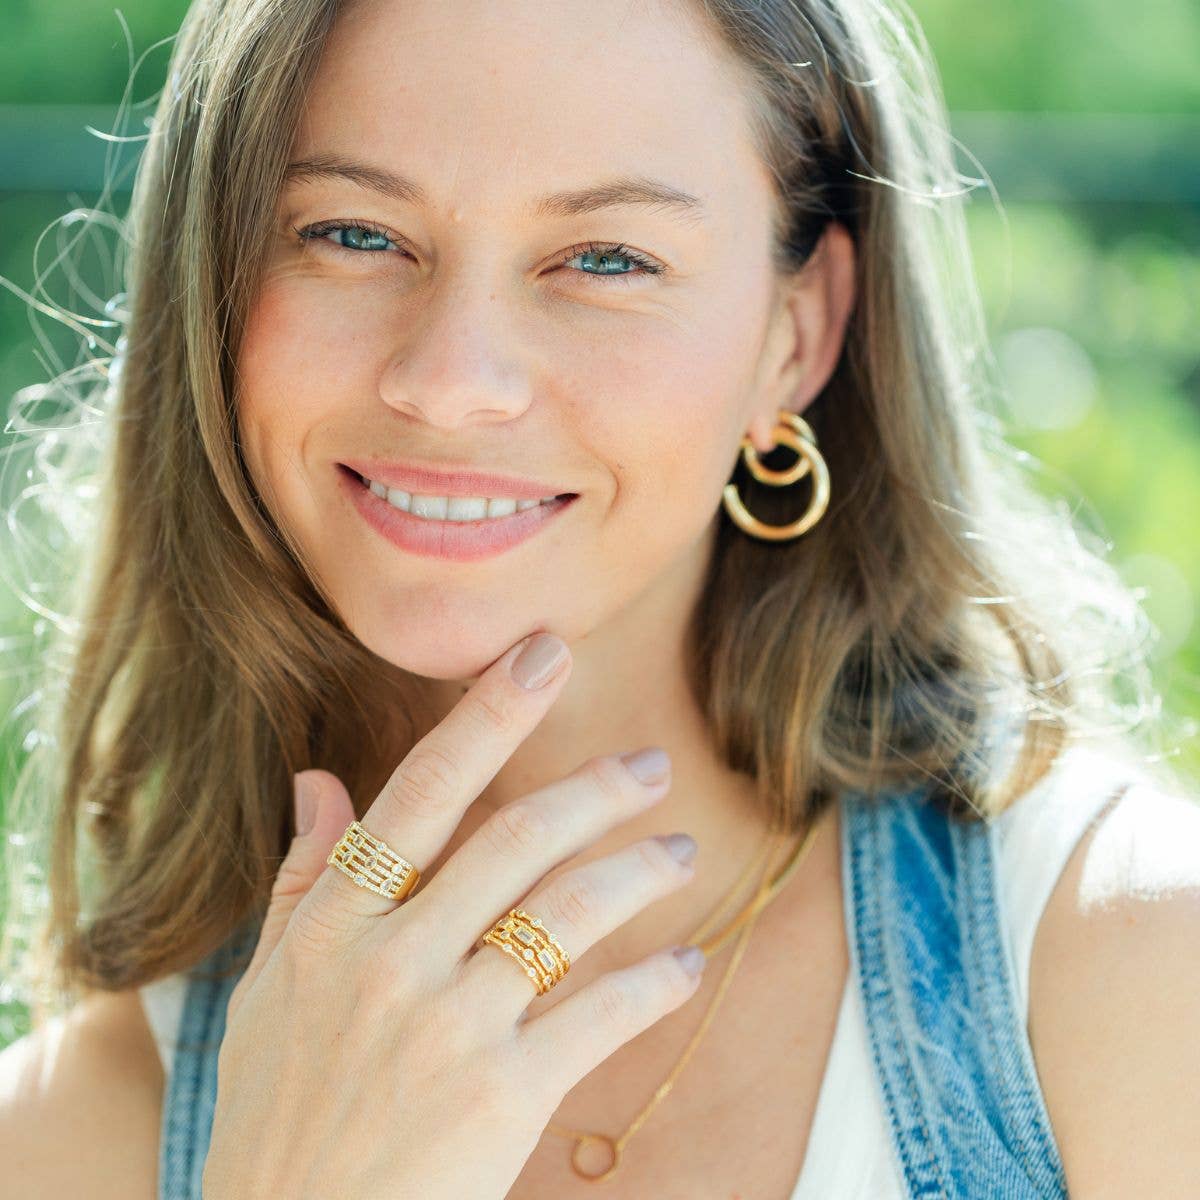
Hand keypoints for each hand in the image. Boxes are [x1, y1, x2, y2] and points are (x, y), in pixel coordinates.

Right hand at [201, 632, 704, 1199]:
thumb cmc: (277, 1114)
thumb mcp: (266, 991)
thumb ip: (300, 879)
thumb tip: (317, 779)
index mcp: (332, 923)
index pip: (420, 790)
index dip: (489, 714)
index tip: (544, 653)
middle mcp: (390, 960)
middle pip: (516, 839)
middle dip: (595, 790)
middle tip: (649, 765)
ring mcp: (447, 1028)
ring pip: (567, 912)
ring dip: (637, 871)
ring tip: (680, 851)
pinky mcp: (499, 1099)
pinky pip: (598, 1016)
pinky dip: (652, 983)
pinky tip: (685, 964)